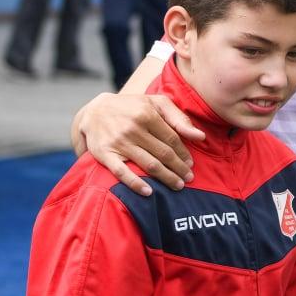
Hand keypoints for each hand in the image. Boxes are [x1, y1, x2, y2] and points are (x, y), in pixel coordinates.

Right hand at [72, 92, 204, 194]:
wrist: (94, 112)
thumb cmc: (131, 107)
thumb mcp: (155, 103)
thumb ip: (178, 117)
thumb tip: (200, 137)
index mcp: (147, 114)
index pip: (172, 139)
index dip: (184, 153)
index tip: (191, 164)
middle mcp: (133, 128)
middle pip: (163, 154)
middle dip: (179, 168)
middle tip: (189, 178)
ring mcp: (119, 142)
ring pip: (149, 164)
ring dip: (166, 177)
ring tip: (178, 185)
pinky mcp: (105, 154)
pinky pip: (122, 173)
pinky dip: (136, 184)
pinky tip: (149, 192)